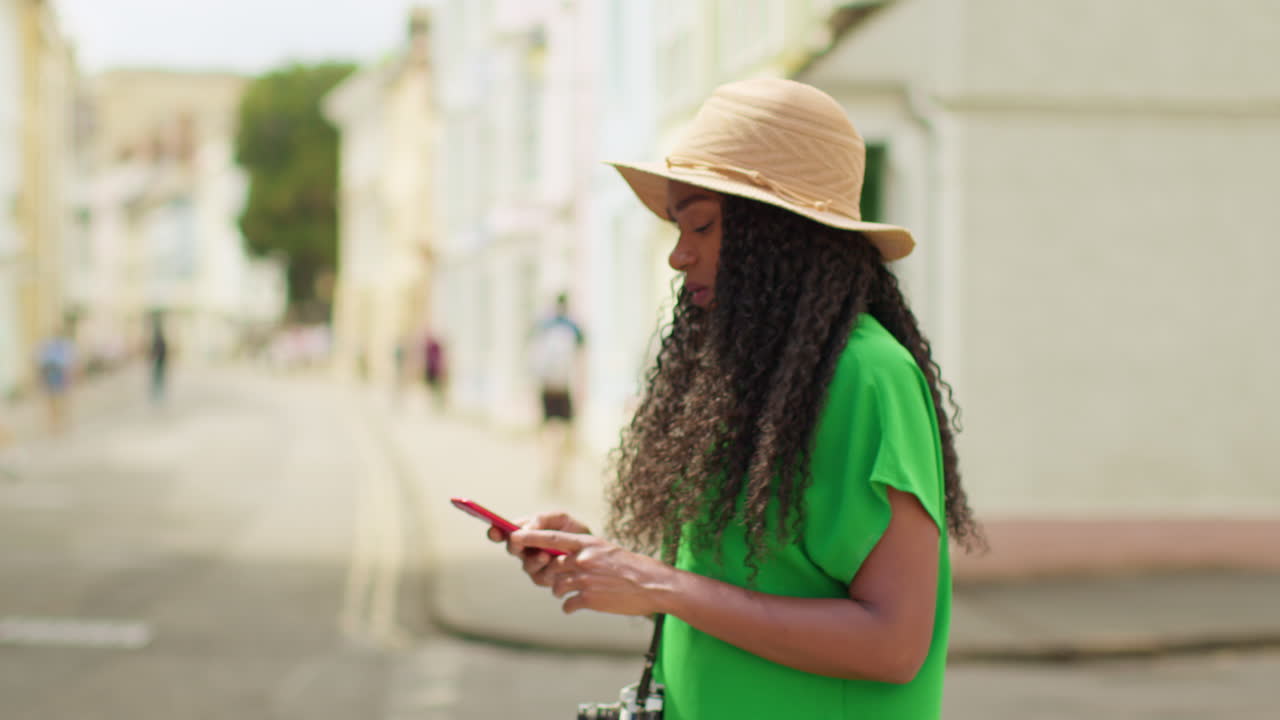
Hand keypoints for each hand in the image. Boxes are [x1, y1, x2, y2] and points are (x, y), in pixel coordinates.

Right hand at [488, 512, 590, 580]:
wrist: (594, 552)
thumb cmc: (574, 532)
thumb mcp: (562, 519)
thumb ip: (543, 520)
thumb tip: (526, 529)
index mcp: (526, 532)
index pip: (504, 532)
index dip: (496, 532)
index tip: (494, 530)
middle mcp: (526, 550)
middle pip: (512, 549)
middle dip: (515, 545)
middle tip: (517, 540)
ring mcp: (534, 566)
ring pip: (526, 565)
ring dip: (534, 560)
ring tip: (545, 555)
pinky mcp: (545, 579)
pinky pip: (540, 577)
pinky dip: (546, 571)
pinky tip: (554, 565)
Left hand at [510, 529, 674, 616]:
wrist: (654, 586)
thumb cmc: (631, 567)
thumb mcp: (606, 551)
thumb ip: (582, 554)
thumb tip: (560, 562)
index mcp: (587, 544)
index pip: (551, 538)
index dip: (530, 537)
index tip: (513, 536)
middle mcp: (583, 560)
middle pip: (550, 567)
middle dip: (550, 574)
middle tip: (561, 576)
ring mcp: (584, 580)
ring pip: (555, 586)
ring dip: (561, 590)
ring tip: (579, 589)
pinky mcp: (588, 600)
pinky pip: (566, 604)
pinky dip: (570, 606)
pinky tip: (581, 604)